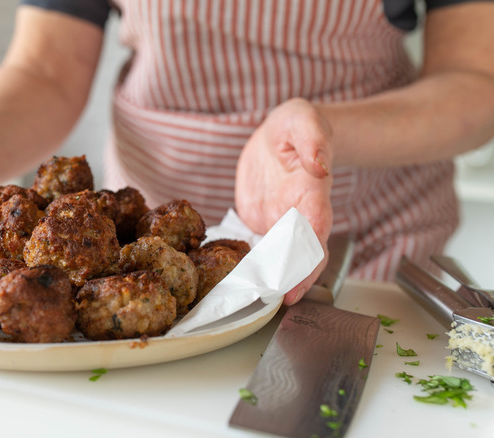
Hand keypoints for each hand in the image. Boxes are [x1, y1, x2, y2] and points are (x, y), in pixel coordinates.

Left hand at [235, 98, 334, 304]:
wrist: (280, 135)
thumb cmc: (296, 125)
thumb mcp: (303, 121)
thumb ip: (312, 141)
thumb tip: (319, 164)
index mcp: (312, 192)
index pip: (315, 230)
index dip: (309, 258)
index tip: (300, 281)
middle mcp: (299, 213)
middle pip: (302, 253)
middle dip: (295, 278)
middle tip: (280, 300)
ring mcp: (279, 221)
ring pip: (281, 257)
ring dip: (273, 279)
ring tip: (259, 300)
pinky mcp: (261, 222)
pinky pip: (258, 249)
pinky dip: (252, 267)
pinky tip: (240, 284)